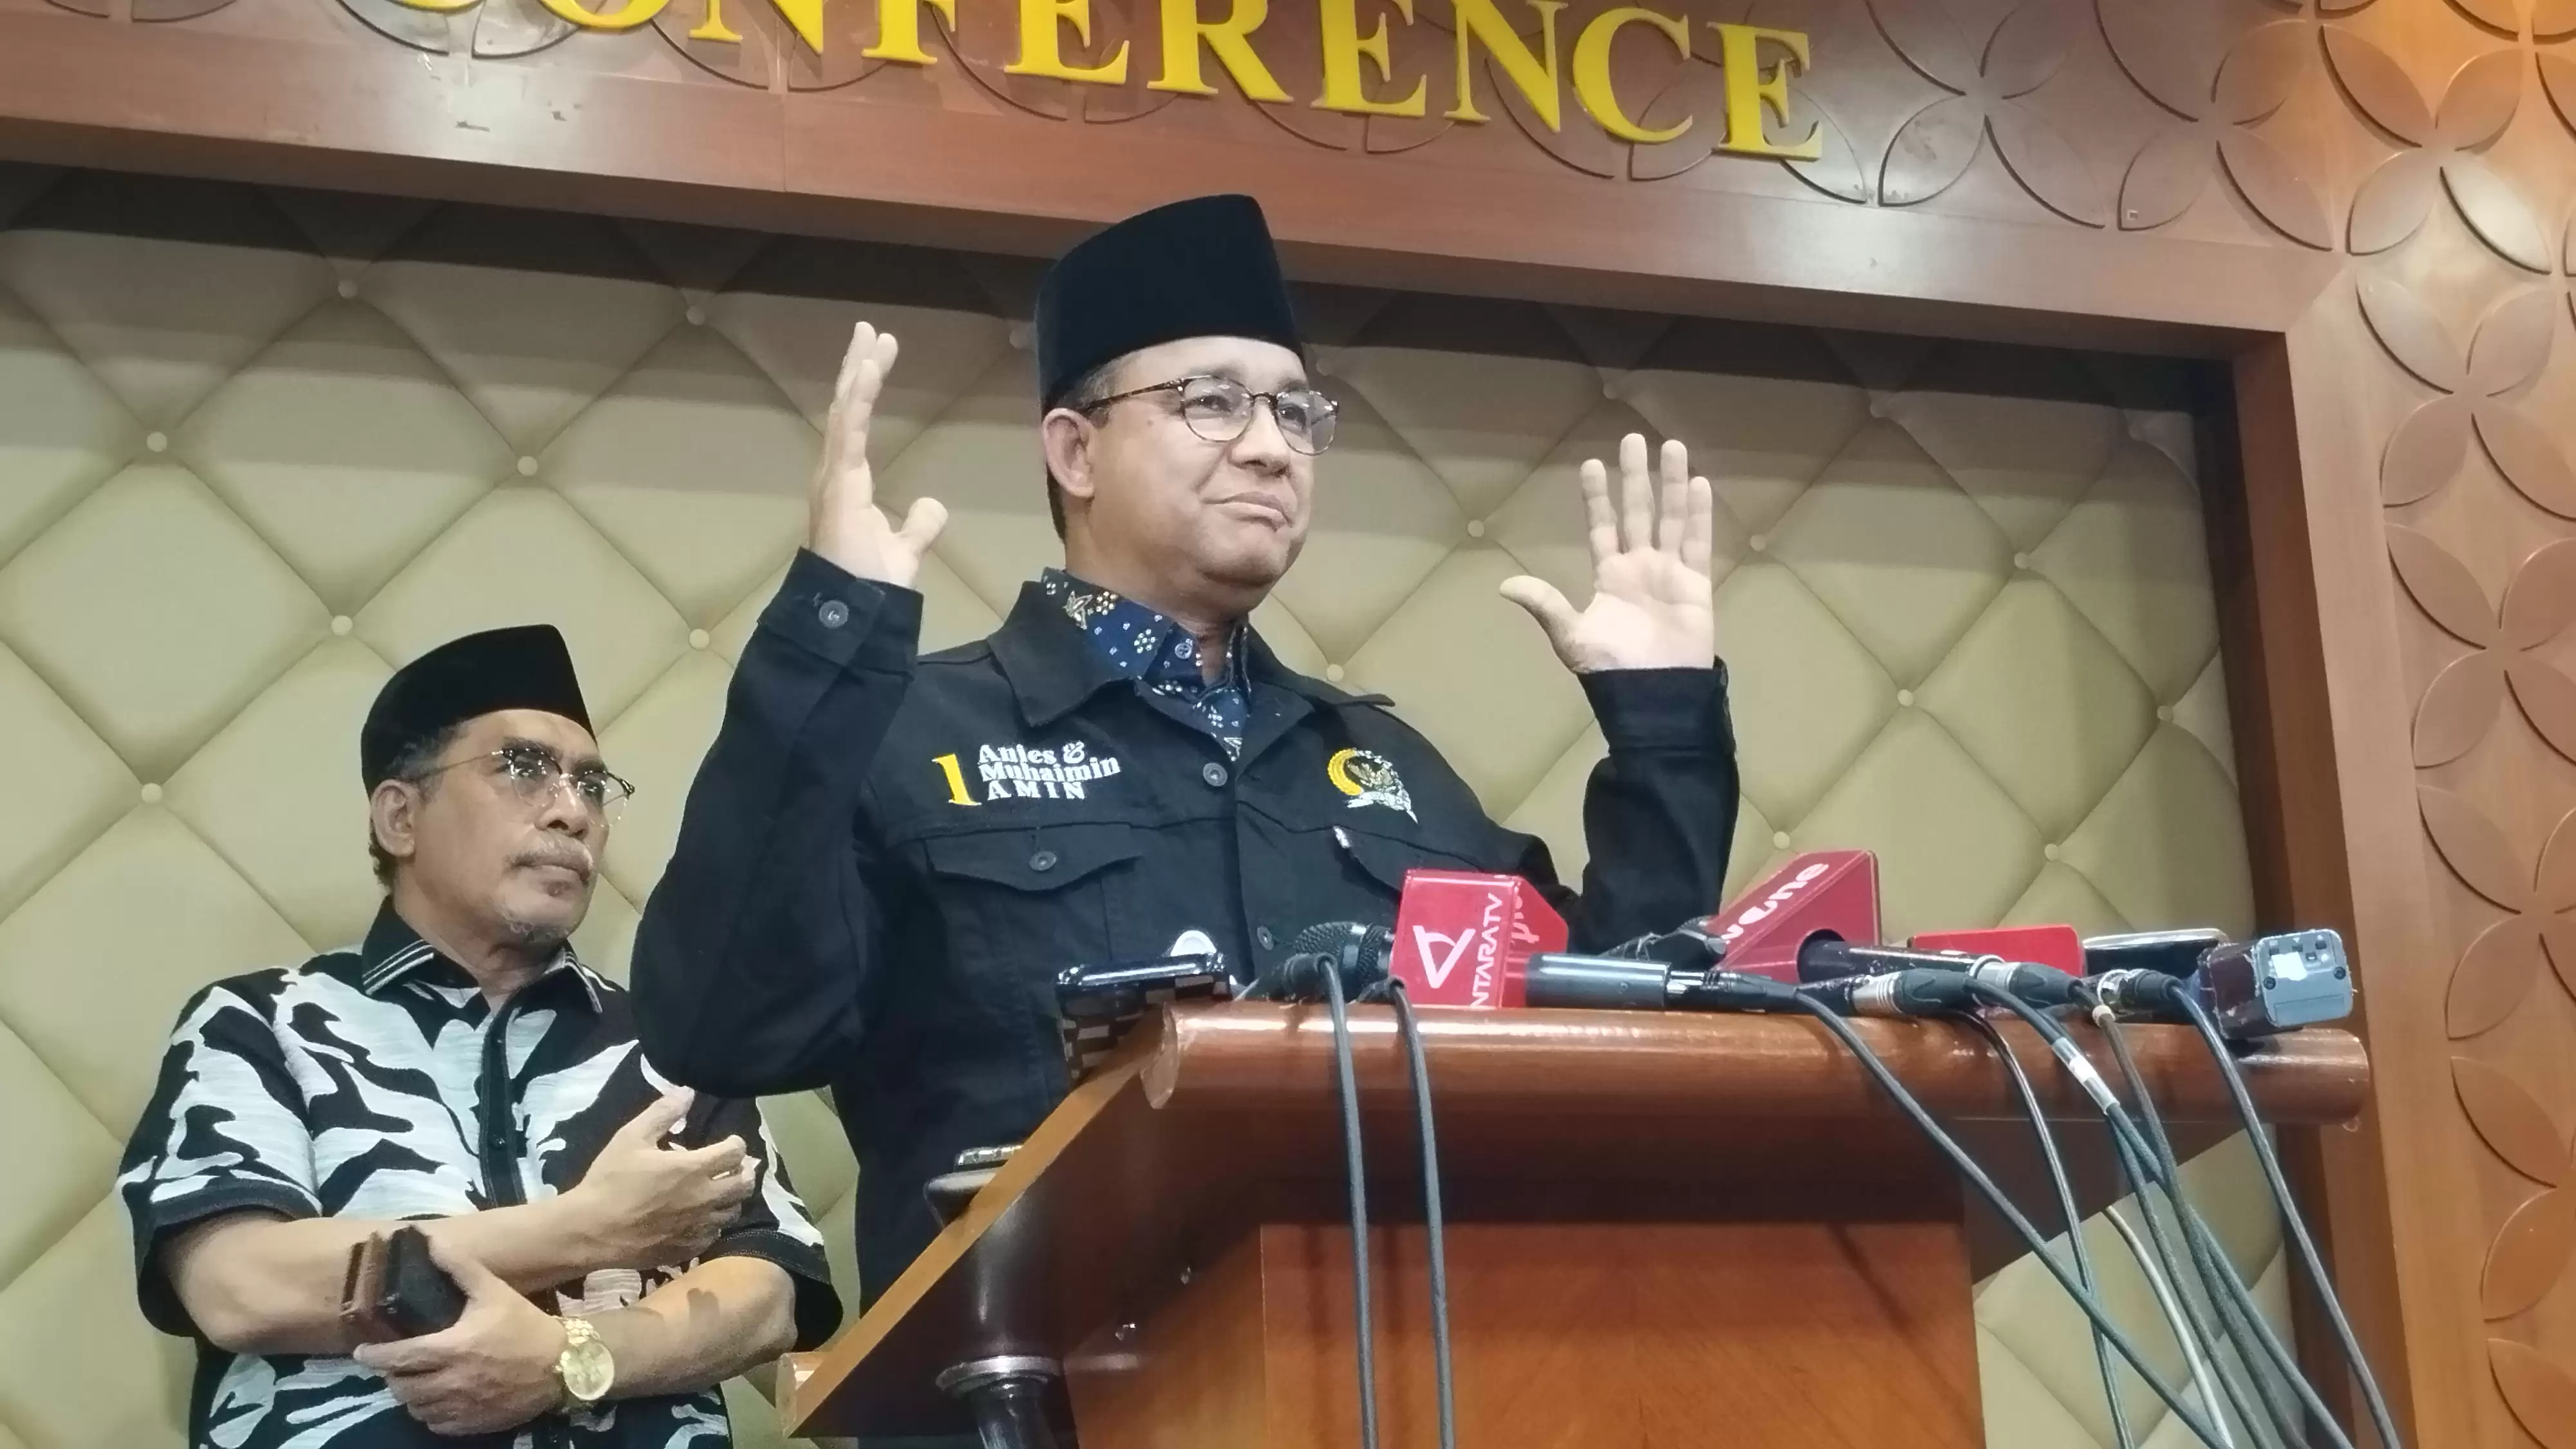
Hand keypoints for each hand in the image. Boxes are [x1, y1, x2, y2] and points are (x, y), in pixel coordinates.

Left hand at [355, 1238, 566, 1435]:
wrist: (563, 1364)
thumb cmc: (525, 1324)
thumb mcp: (494, 1291)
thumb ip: (460, 1267)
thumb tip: (431, 1241)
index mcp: (450, 1348)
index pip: (396, 1357)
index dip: (373, 1355)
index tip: (362, 1350)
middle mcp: (450, 1382)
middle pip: (401, 1386)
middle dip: (392, 1375)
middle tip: (396, 1363)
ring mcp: (461, 1407)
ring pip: (416, 1408)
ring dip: (410, 1395)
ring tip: (415, 1380)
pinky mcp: (473, 1424)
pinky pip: (436, 1425)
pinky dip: (430, 1413)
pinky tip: (437, 1400)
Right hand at [560, 1088, 756, 1269]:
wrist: (591, 1230)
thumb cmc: (610, 1180)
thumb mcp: (631, 1137)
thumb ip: (662, 1113)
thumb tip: (687, 1092)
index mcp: (693, 1168)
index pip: (736, 1152)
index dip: (736, 1144)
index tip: (729, 1143)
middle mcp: (704, 1198)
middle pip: (744, 1184)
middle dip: (744, 1171)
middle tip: (734, 1167)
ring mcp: (698, 1227)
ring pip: (733, 1212)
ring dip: (732, 1198)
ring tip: (721, 1191)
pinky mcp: (688, 1248)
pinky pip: (714, 1235)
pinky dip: (714, 1223)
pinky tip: (702, 1218)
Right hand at [809, 321, 946, 587]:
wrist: (855, 612)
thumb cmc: (869, 586)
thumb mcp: (903, 549)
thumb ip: (918, 526)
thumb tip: (931, 505)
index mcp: (847, 485)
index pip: (856, 426)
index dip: (864, 391)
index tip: (875, 359)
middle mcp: (835, 474)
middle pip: (847, 409)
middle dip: (858, 368)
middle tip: (870, 331)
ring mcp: (834, 475)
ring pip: (846, 411)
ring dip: (857, 371)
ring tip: (870, 335)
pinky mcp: (840, 480)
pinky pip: (850, 429)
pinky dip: (859, 395)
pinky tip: (867, 367)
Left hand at [1499, 433, 1715, 673]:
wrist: (1653, 694)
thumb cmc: (1611, 668)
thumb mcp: (1570, 636)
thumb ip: (1545, 604)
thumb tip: (1504, 585)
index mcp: (1608, 576)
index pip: (1601, 526)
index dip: (1597, 497)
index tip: (1592, 464)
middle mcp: (1639, 567)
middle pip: (1638, 512)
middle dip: (1636, 477)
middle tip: (1635, 438)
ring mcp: (1668, 572)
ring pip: (1671, 518)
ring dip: (1672, 484)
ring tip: (1673, 446)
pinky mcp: (1695, 582)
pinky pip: (1697, 541)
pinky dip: (1699, 513)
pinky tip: (1699, 483)